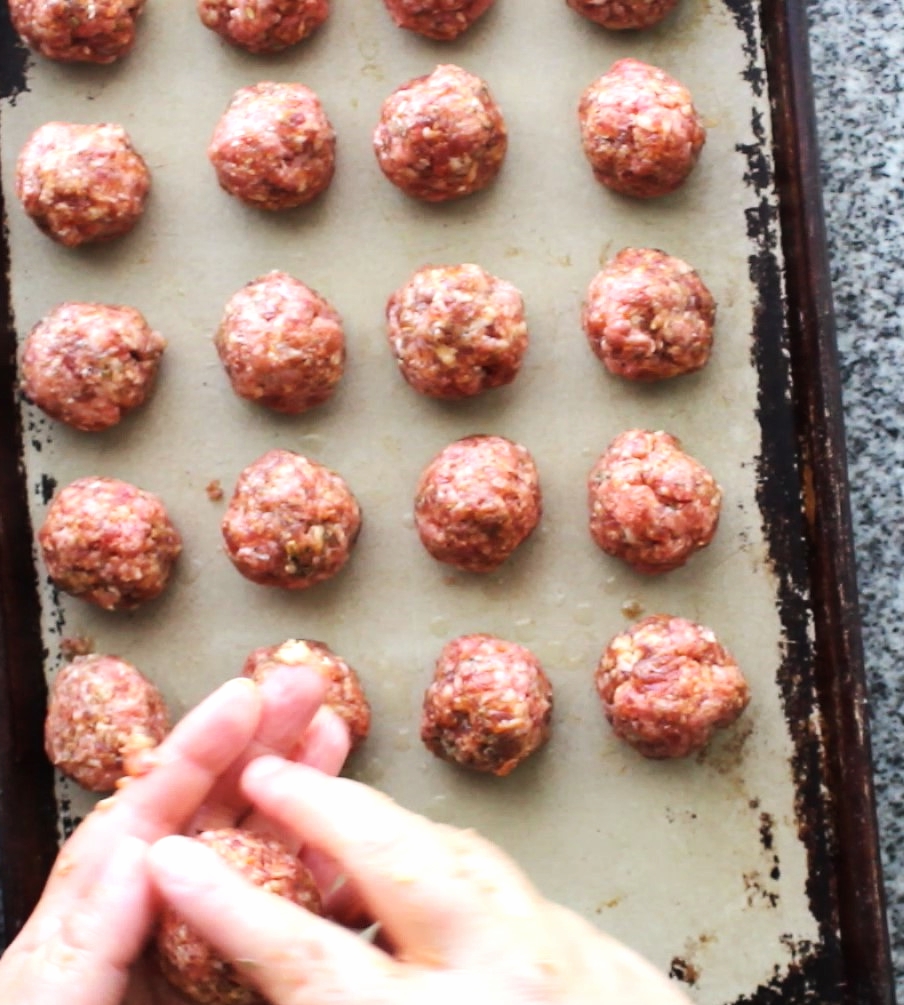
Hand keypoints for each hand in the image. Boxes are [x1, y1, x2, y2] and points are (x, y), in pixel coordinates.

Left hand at [0, 669, 349, 1004]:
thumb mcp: (44, 1001)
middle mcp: (161, 897)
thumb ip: (88, 930)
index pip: (158, 798)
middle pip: (220, 801)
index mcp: (106, 890)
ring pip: (262, 842)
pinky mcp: (242, 970)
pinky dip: (324, 870)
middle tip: (308, 687)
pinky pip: (290, 910)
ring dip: (301, 785)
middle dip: (266, 738)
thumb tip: (140, 850)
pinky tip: (353, 841)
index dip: (205, 742)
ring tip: (335, 733)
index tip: (247, 696)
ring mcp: (205, 932)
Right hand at [149, 757, 691, 1004]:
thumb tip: (293, 968)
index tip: (174, 864)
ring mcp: (554, 943)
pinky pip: (494, 873)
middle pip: (396, 859)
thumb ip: (342, 993)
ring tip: (325, 800)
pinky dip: (438, 854)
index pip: (313, 963)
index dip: (232, 909)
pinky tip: (409, 856)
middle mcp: (502, 976)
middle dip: (319, 807)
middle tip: (260, 773)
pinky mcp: (586, 934)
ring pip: (453, 851)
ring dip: (382, 821)